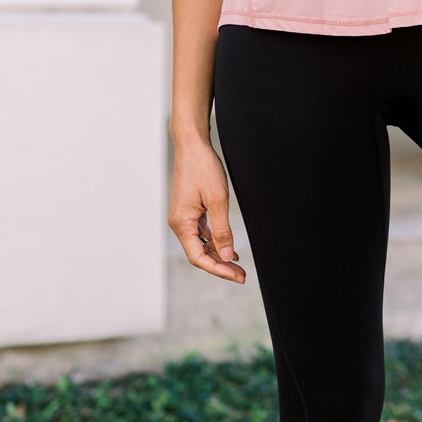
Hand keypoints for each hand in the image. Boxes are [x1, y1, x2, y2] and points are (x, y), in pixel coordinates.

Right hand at [169, 136, 245, 280]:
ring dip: (219, 256)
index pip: (199, 257)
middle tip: (242, 276)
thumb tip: (228, 256)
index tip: (237, 276)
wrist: (192, 145)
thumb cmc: (203, 168)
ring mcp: (183, 218)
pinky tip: (229, 249)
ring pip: (201, 246)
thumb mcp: (217, 200)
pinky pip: (201, 234)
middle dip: (221, 266)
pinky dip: (215, 243)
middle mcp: (179, 224)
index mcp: (182, 223)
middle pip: (199, 255)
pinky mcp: (189, 212)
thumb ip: (222, 230)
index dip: (219, 270)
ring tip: (239, 266)